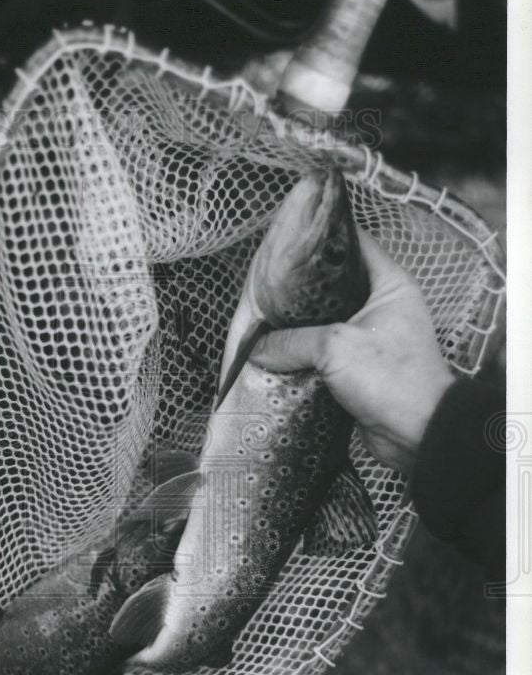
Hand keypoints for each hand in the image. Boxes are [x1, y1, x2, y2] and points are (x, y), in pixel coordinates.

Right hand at [250, 229, 454, 473]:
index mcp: (389, 284)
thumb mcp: (335, 348)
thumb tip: (257, 348)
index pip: (352, 244)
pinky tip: (275, 356)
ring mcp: (370, 337)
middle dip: (297, 292)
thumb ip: (290, 342)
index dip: (318, 240)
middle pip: (330, 287)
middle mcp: (381, 305)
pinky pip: (323, 354)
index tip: (285, 243)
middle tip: (263, 289)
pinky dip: (302, 357)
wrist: (417, 434)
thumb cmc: (392, 378)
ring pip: (323, 323)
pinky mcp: (359, 367)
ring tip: (263, 322)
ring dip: (297, 328)